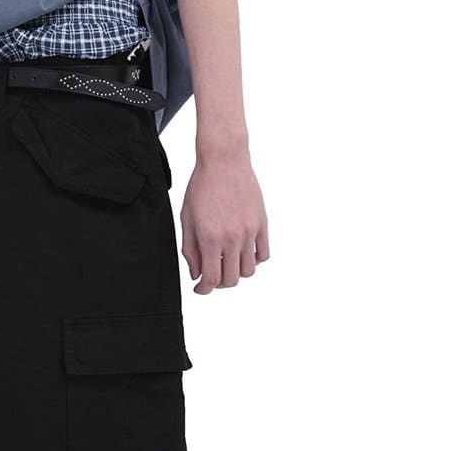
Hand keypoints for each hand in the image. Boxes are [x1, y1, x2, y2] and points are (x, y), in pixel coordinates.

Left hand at [179, 148, 268, 291]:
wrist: (224, 161)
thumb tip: (197, 275)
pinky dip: (254, 260)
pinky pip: (264, 254)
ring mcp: (250, 231)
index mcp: (210, 238)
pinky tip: (243, 253)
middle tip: (212, 276)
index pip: (211, 279)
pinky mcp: (262, 223)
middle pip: (231, 280)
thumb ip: (190, 250)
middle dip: (219, 283)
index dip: (204, 289)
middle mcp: (232, 238)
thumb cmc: (201, 188)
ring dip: (237, 272)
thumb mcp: (187, 218)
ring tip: (228, 262)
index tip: (200, 288)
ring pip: (249, 270)